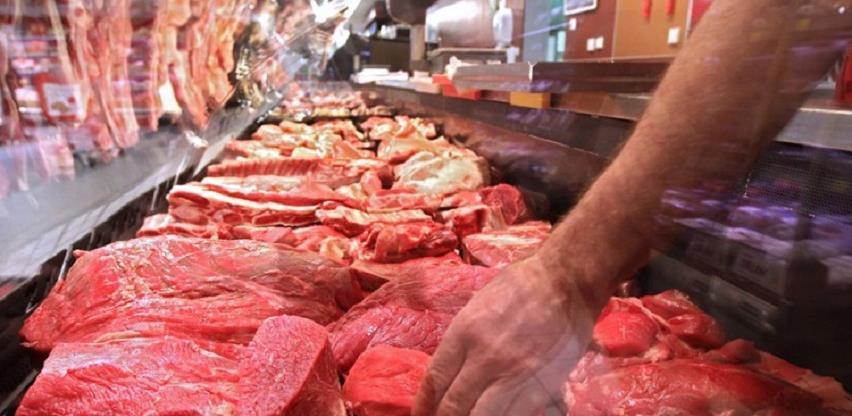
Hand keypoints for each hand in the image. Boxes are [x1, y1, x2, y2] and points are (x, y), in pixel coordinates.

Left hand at [412, 254, 606, 415]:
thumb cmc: (522, 284)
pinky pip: (513, 415)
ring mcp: (512, 375)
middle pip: (453, 404)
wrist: (566, 282)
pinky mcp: (540, 387)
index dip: (425, 403)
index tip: (422, 413)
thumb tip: (453, 367)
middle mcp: (484, 357)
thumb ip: (464, 337)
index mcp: (464, 331)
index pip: (435, 379)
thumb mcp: (479, 303)